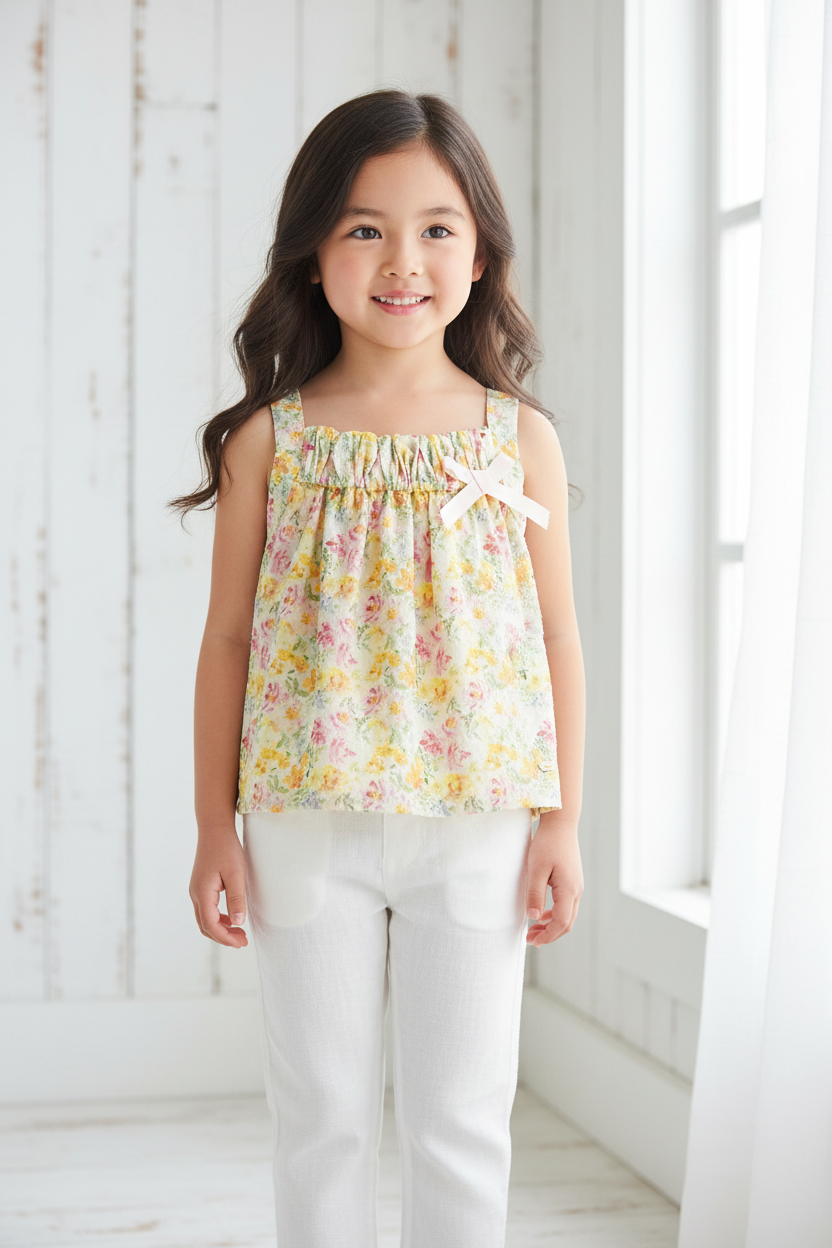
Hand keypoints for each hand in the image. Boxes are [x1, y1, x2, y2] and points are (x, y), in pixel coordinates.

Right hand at [189, 825, 248, 947]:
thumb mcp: (236, 874)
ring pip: (205, 919)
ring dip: (221, 929)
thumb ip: (236, 898)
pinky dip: (218, 919)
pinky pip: (206, 910)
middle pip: (205, 926)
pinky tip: (232, 919)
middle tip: (243, 942)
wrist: (214, 829)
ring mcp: (196, 891)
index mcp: (202, 893)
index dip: (225, 937)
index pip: (210, 924)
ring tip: (240, 933)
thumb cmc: (226, 848)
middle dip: (223, 937)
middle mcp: (195, 894)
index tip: (242, 942)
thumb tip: (238, 922)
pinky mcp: (201, 887)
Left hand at [524, 819, 582, 945]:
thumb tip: (534, 917)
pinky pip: (567, 905)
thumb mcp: (536, 868)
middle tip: (530, 939)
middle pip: (567, 923)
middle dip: (549, 935)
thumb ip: (535, 893)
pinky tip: (542, 914)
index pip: (561, 922)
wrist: (561, 824)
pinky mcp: (572, 882)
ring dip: (551, 926)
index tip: (532, 940)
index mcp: (569, 889)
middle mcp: (577, 890)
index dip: (547, 935)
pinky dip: (554, 915)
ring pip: (568, 915)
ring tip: (533, 929)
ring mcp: (576, 886)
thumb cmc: (547, 844)